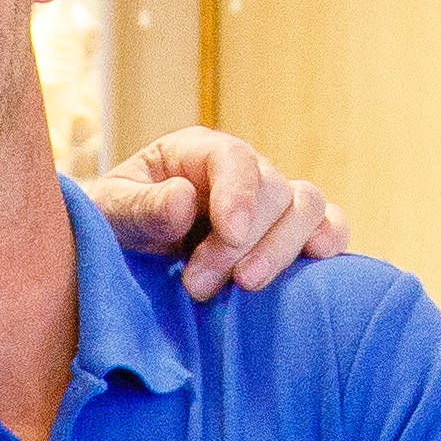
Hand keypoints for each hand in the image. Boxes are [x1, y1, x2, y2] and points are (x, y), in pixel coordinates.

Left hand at [92, 128, 348, 297]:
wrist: (124, 262)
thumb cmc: (115, 229)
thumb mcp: (111, 214)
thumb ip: (142, 208)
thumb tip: (186, 201)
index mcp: (197, 153)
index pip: (234, 158)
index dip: (239, 193)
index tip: (230, 233)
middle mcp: (242, 172)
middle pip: (273, 190)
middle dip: (241, 243)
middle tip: (198, 286)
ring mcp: (271, 202)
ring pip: (308, 207)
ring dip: (283, 250)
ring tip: (246, 288)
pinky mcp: (290, 235)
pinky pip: (330, 227)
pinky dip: (330, 242)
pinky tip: (313, 268)